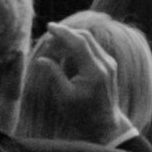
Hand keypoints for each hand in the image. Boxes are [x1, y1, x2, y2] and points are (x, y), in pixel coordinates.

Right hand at [34, 22, 126, 142]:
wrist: (103, 124)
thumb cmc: (81, 113)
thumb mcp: (64, 96)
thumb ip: (54, 75)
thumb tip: (41, 59)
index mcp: (95, 71)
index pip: (79, 43)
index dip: (63, 33)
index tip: (49, 26)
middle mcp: (105, 63)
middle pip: (86, 38)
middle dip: (66, 35)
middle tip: (48, 39)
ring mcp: (109, 63)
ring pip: (90, 42)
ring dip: (72, 41)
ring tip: (53, 49)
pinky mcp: (109, 65)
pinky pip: (93, 49)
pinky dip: (78, 48)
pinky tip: (65, 56)